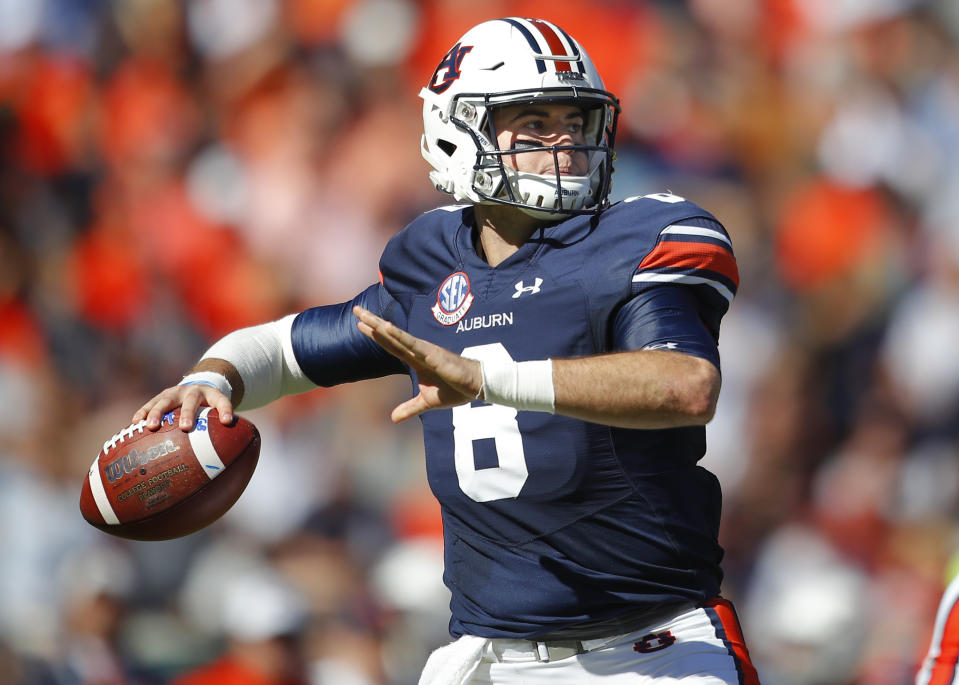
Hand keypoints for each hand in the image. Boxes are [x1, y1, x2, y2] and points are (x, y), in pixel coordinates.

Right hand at [132, 383, 234, 430]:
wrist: (198, 387)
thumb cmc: (209, 409)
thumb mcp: (218, 414)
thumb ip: (222, 432)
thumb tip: (226, 463)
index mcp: (212, 395)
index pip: (222, 401)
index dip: (225, 410)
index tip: (227, 421)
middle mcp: (194, 391)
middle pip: (191, 401)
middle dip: (188, 414)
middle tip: (185, 428)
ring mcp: (176, 392)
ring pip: (167, 400)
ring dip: (159, 413)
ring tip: (152, 427)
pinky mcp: (163, 395)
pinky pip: (151, 403)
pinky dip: (144, 412)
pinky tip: (136, 423)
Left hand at [353, 306, 481, 421]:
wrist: (475, 387)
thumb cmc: (454, 390)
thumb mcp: (426, 402)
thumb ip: (409, 408)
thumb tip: (393, 418)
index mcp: (415, 360)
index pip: (391, 345)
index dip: (375, 335)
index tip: (360, 324)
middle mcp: (417, 351)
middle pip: (390, 336)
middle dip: (372, 323)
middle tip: (355, 310)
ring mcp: (424, 350)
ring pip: (397, 336)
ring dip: (380, 326)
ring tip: (365, 316)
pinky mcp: (431, 354)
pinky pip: (412, 344)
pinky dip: (398, 335)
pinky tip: (386, 327)